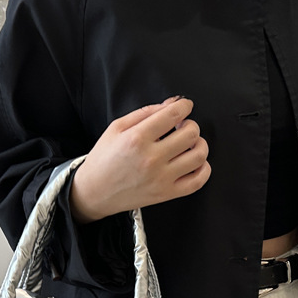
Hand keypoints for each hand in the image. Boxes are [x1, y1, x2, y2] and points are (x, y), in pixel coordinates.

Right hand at [69, 96, 210, 222]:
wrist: (94, 192)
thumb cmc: (103, 160)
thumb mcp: (116, 127)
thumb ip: (146, 112)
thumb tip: (172, 103)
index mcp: (137, 138)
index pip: (173, 115)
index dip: (185, 106)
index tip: (185, 106)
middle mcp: (151, 159)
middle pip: (190, 133)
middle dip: (190, 124)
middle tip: (182, 126)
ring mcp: (161, 178)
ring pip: (198, 155)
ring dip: (200, 144)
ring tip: (190, 143)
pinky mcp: (166, 194)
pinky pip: (197, 181)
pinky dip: (203, 169)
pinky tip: (195, 162)